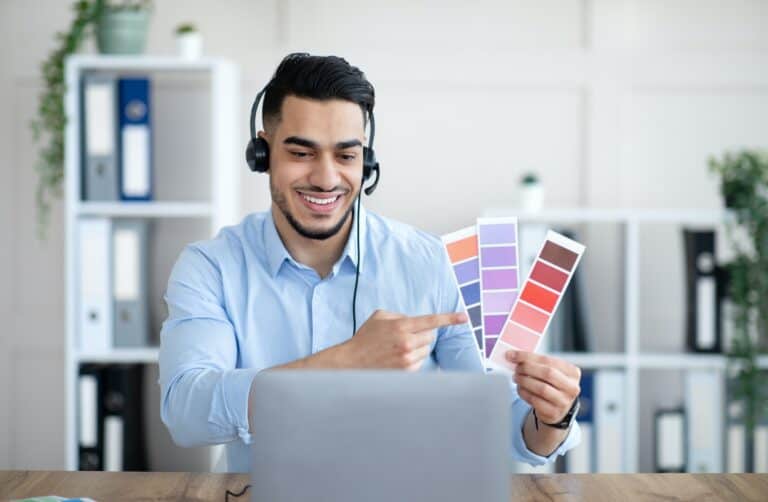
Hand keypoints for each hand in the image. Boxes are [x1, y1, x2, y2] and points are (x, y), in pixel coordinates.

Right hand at [340, 310, 467, 370]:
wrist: (351, 362)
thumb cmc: (365, 338)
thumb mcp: (380, 317)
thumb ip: (400, 316)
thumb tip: (415, 321)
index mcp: (401, 326)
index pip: (431, 321)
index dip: (450, 318)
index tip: (465, 317)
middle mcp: (406, 342)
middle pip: (430, 336)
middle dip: (422, 335)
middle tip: (406, 337)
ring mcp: (407, 359)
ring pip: (426, 350)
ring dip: (417, 348)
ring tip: (397, 349)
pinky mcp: (406, 372)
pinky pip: (419, 363)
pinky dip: (412, 360)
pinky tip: (396, 359)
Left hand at [507, 350, 580, 423]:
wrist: (558, 408)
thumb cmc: (552, 385)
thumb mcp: (552, 372)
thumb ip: (537, 363)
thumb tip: (513, 355)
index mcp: (573, 373)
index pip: (548, 360)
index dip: (528, 356)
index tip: (512, 354)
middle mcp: (572, 387)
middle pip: (547, 373)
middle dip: (527, 368)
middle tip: (516, 367)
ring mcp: (564, 401)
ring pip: (541, 388)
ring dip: (524, 381)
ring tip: (516, 377)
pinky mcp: (553, 412)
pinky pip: (535, 400)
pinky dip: (524, 392)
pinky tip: (520, 388)